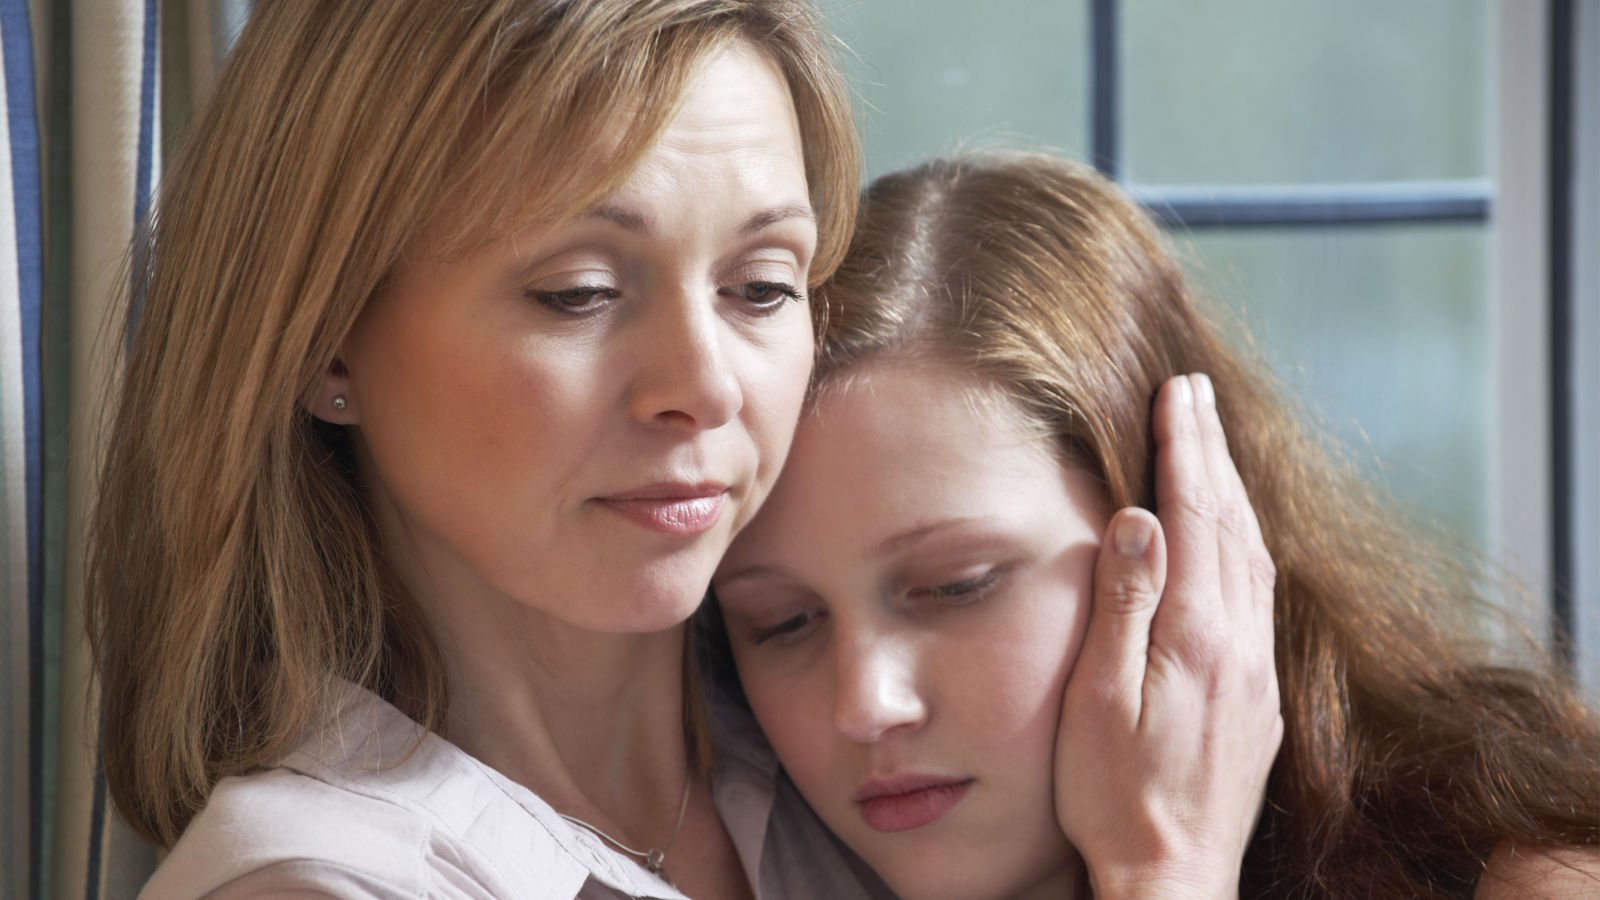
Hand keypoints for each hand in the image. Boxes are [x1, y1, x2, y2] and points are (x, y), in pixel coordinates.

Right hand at [1054, 373, 1281, 899]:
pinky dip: (1245, 543)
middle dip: (1212, 453)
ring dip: (1233, 494)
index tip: (1176, 393)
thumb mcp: (1098, 701)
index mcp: (1197, 636)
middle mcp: (1239, 644)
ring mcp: (1257, 671)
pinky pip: (1261, 594)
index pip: (1195, 516)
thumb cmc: (1114, 794)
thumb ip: (1123, 606)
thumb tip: (1140, 519)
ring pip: (1254, 557)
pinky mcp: (1259, 697)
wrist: (1173, 876)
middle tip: (1194, 395)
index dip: (1185, 449)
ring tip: (1211, 448)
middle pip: (1233, 524)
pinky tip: (1234, 539)